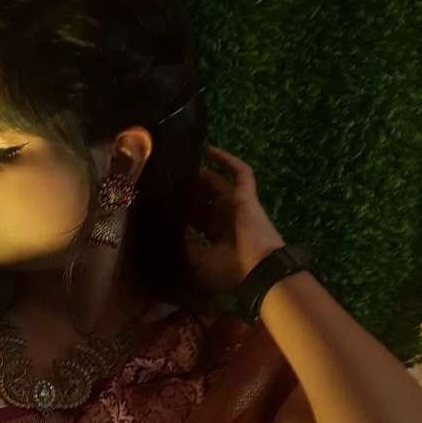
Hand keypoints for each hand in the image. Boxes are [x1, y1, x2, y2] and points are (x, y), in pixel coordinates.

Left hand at [183, 145, 285, 298]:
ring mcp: (236, 205)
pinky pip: (239, 172)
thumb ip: (187, 244)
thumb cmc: (228, 272)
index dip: (182, 208)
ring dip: (201, 174)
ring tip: (181, 163)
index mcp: (216, 237)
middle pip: (204, 198)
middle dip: (188, 189)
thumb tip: (180, 230)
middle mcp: (225, 219)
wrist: (258, 271)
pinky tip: (207, 149)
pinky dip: (226, 160)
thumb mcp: (198, 262)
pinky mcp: (245, 195)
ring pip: (217, 183)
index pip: (197, 218)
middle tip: (169, 178)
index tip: (163, 200)